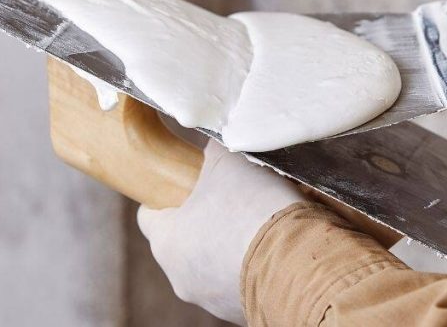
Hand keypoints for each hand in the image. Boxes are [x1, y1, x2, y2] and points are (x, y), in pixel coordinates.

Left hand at [137, 140, 303, 324]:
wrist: (296, 263)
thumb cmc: (252, 209)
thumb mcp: (228, 162)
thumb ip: (213, 150)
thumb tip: (212, 137)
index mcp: (166, 242)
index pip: (150, 215)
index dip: (169, 195)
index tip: (188, 183)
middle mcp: (181, 277)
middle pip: (185, 240)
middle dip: (208, 218)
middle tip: (233, 198)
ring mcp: (212, 298)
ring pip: (214, 264)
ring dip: (233, 244)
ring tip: (262, 221)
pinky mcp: (243, 310)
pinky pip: (242, 281)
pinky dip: (255, 265)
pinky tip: (277, 246)